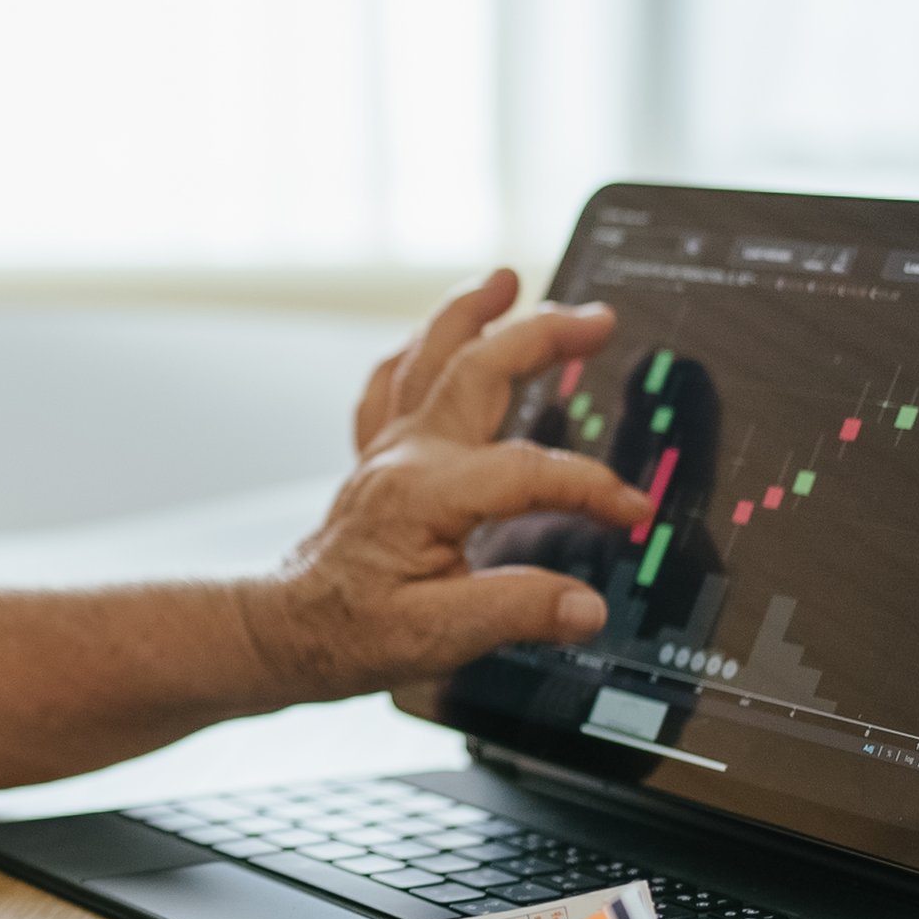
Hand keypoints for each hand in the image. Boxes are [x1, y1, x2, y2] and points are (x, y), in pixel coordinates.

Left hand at [243, 271, 652, 701]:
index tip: (632, 511)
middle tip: (596, 317)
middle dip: (540, 335)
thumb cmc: (348, 634)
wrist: (285, 632)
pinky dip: (418, 351)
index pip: (529, 471)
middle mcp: (406, 456)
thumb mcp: (437, 638)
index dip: (591, 487)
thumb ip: (517, 613)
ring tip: (506, 279)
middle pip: (478, 370)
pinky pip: (393, 384)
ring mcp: (388, 451)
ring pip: (428, 357)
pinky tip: (435, 336)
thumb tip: (585, 605)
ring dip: (470, 312)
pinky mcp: (377, 460)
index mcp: (426, 493)